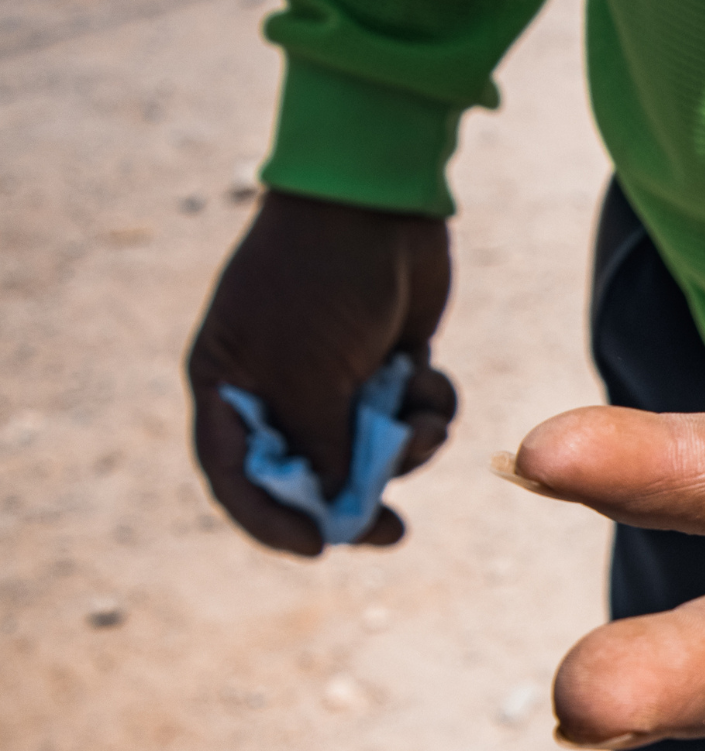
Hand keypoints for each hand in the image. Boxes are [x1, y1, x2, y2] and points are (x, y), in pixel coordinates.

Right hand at [186, 191, 458, 554]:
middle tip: (392, 533)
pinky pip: (410, 414)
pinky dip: (426, 407)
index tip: (317, 548)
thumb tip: (334, 510)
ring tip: (417, 418)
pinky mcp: (389, 362)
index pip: (237, 475)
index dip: (270, 520)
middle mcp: (279, 386)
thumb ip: (320, 448)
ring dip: (404, 447)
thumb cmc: (323, 284)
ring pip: (373, 449)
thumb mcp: (311, 375)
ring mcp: (337, 374)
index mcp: (229, 386)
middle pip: (312, 474)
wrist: (379, 202)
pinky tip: (429, 374)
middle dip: (355, 501)